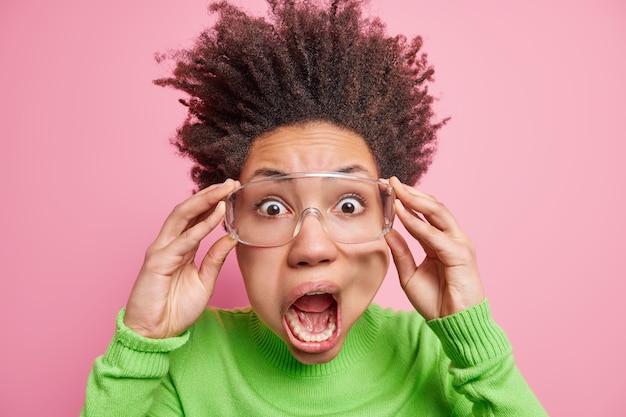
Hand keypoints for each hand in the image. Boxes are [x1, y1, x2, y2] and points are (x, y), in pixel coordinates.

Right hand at [124, 179, 238, 337]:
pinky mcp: (158, 262)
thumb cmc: (175, 309)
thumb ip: (216, 258)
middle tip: (230, 183)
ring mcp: (161, 250)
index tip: (233, 192)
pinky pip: (183, 240)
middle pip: (189, 211)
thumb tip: (232, 237)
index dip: (214, 203)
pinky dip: (201, 226)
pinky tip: (216, 215)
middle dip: (209, 195)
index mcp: (180, 248)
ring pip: (182, 217)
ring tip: (224, 191)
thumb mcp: (205, 280)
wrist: (155, 334)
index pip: (196, 218)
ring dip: (204, 201)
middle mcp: (169, 244)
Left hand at [385, 177, 484, 319]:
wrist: (454, 324)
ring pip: (437, 214)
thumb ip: (401, 252)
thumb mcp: (409, 275)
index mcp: (441, 242)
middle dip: (411, 193)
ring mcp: (459, 244)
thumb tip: (387, 231)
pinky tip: (402, 213)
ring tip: (396, 189)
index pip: (424, 215)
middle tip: (391, 181)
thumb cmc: (436, 302)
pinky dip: (417, 223)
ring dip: (415, 200)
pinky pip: (435, 235)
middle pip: (432, 208)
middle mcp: (452, 239)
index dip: (406, 201)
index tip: (387, 189)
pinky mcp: (461, 255)